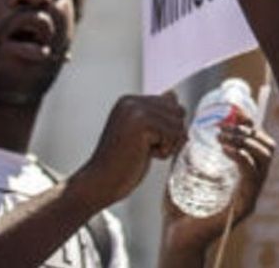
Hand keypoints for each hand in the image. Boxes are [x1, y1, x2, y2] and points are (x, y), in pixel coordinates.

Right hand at [66, 93, 186, 209]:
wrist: (100, 183)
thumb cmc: (121, 164)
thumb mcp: (140, 133)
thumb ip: (155, 114)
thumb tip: (174, 95)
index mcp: (129, 101)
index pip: (171, 102)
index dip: (169, 126)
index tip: (149, 141)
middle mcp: (132, 101)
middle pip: (178, 111)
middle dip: (170, 134)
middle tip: (146, 148)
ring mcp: (136, 111)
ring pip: (178, 124)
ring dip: (167, 144)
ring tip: (143, 151)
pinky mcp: (142, 123)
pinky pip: (173, 135)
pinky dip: (164, 151)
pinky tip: (143, 155)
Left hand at [161, 123, 276, 255]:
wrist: (175, 238)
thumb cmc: (179, 209)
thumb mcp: (182, 175)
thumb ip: (185, 154)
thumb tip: (184, 130)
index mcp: (243, 175)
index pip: (259, 143)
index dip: (251, 124)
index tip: (235, 112)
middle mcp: (252, 184)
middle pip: (268, 148)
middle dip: (249, 130)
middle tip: (224, 127)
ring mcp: (250, 196)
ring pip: (264, 159)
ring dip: (245, 141)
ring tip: (222, 136)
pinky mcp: (244, 206)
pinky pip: (252, 176)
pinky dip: (241, 157)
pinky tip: (225, 149)